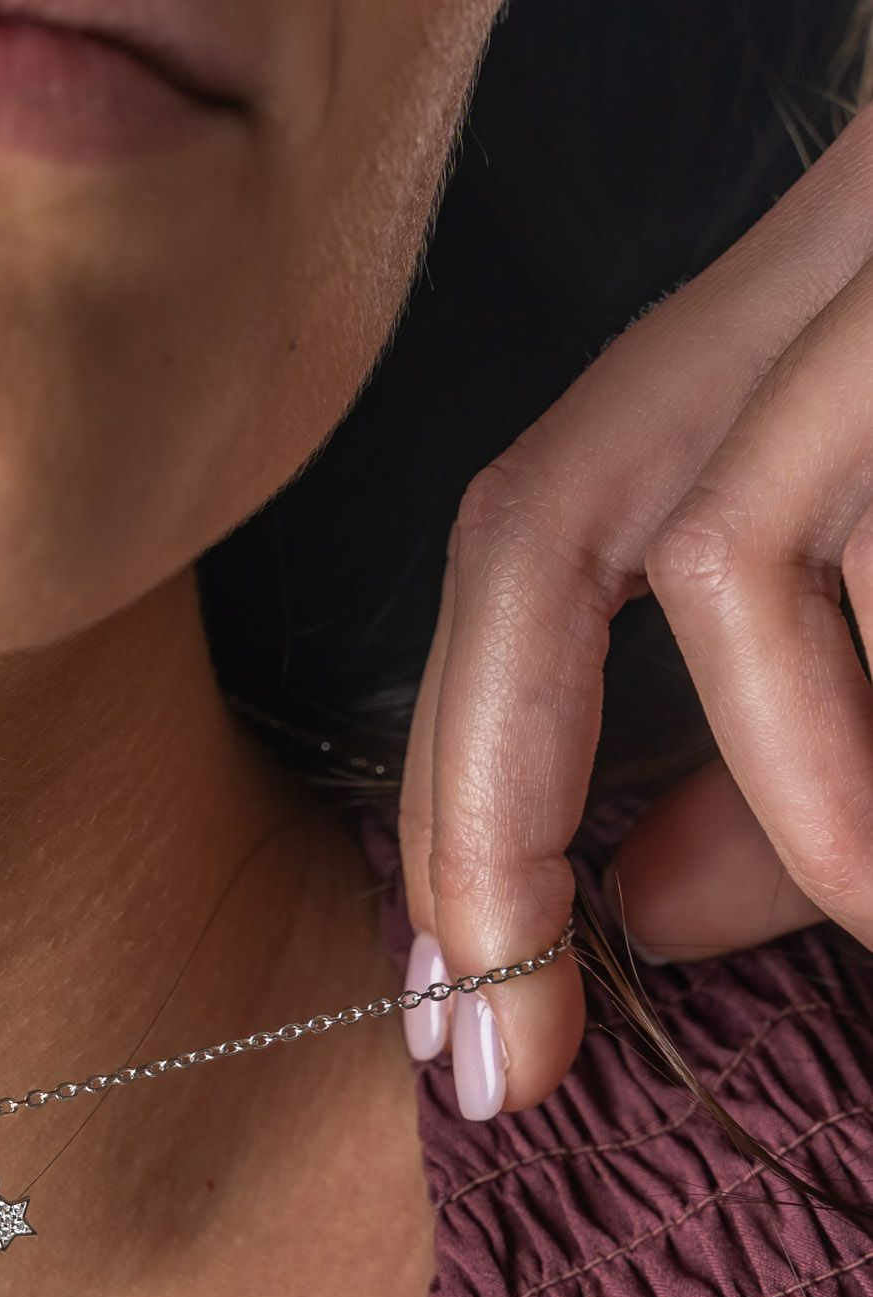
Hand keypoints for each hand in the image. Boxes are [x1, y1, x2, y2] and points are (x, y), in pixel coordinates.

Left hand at [399, 97, 872, 1116]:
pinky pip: (858, 541)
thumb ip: (810, 739)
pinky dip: (869, 756)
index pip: (536, 531)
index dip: (463, 773)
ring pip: (739, 555)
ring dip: (811, 803)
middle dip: (484, 799)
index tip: (469, 1004)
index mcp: (814, 317)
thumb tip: (646, 912)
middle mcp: (850, 245)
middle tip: (511, 1051)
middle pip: (542, 518)